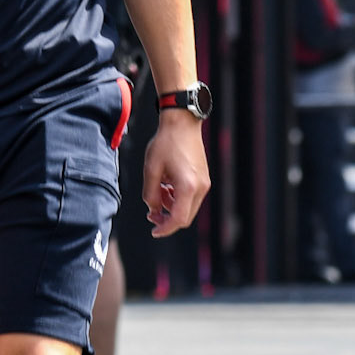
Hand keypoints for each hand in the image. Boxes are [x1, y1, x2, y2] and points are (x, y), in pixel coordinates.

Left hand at [143, 110, 209, 237]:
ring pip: (188, 208)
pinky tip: (167, 187)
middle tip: (151, 214)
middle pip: (185, 217)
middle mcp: (200, 187)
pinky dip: (178, 199)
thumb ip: (150, 194)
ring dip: (172, 207)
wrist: (182, 123)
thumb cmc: (166, 142)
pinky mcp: (204, 178)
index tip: (154, 231)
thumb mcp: (151, 169)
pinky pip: (191, 197)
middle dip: (167, 219)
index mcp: (188, 186)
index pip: (178, 219)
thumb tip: (153, 209)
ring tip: (157, 193)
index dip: (165, 229)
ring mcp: (204, 183)